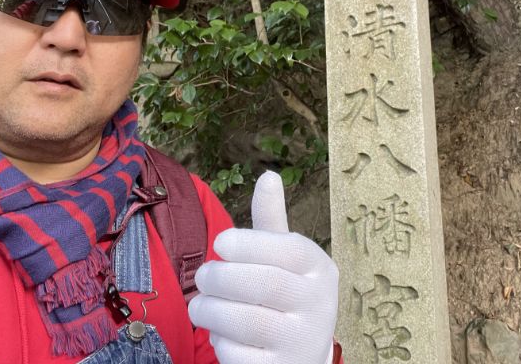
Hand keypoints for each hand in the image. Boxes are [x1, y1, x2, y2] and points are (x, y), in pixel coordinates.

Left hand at [188, 171, 338, 363]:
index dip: (248, 244)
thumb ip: (272, 222)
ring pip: (247, 321)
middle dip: (220, 278)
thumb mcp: (285, 258)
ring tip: (200, 305)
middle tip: (201, 277)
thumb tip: (268, 175)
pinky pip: (239, 355)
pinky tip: (220, 334)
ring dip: (211, 310)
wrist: (303, 355)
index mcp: (320, 269)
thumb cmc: (286, 294)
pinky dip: (220, 343)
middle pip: (263, 284)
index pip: (286, 249)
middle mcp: (320, 304)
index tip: (219, 244)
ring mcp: (302, 341)